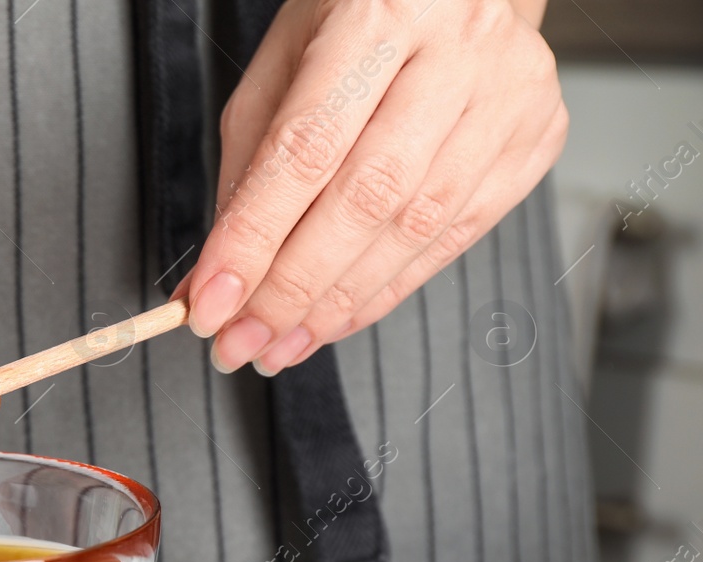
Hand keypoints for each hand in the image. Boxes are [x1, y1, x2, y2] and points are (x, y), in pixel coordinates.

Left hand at [177, 0, 566, 375]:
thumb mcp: (283, 66)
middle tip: (241, 342)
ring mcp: (509, 94)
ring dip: (338, 303)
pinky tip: (338, 317)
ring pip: (417, 227)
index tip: (212, 304)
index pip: (307, 148)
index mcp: (380, 15)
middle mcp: (457, 50)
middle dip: (293, 287)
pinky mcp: (535, 137)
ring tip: (281, 342)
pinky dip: (387, 289)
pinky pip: (455, 237)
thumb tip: (215, 279)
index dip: (254, 239)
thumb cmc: (361, 16)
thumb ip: (247, 170)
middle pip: (368, 197)